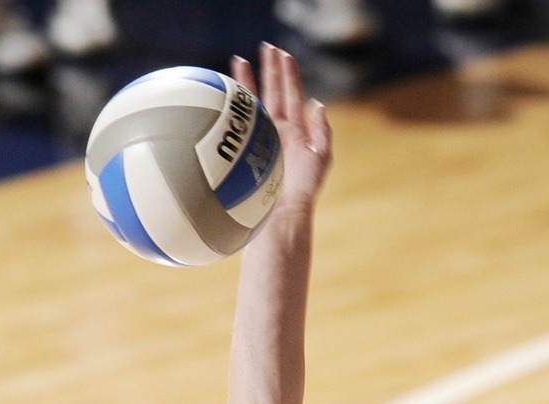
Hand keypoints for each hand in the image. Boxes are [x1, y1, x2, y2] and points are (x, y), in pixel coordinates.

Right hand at [231, 44, 331, 219]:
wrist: (279, 211)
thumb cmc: (303, 189)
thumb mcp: (321, 157)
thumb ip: (322, 131)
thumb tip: (317, 104)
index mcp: (296, 131)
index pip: (291, 95)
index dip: (287, 74)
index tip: (282, 53)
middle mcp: (277, 131)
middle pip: (272, 93)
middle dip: (268, 69)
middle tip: (264, 47)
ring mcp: (259, 138)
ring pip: (253, 104)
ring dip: (248, 82)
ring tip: (239, 60)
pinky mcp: (244, 148)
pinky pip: (238, 123)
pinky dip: (233, 107)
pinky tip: (226, 92)